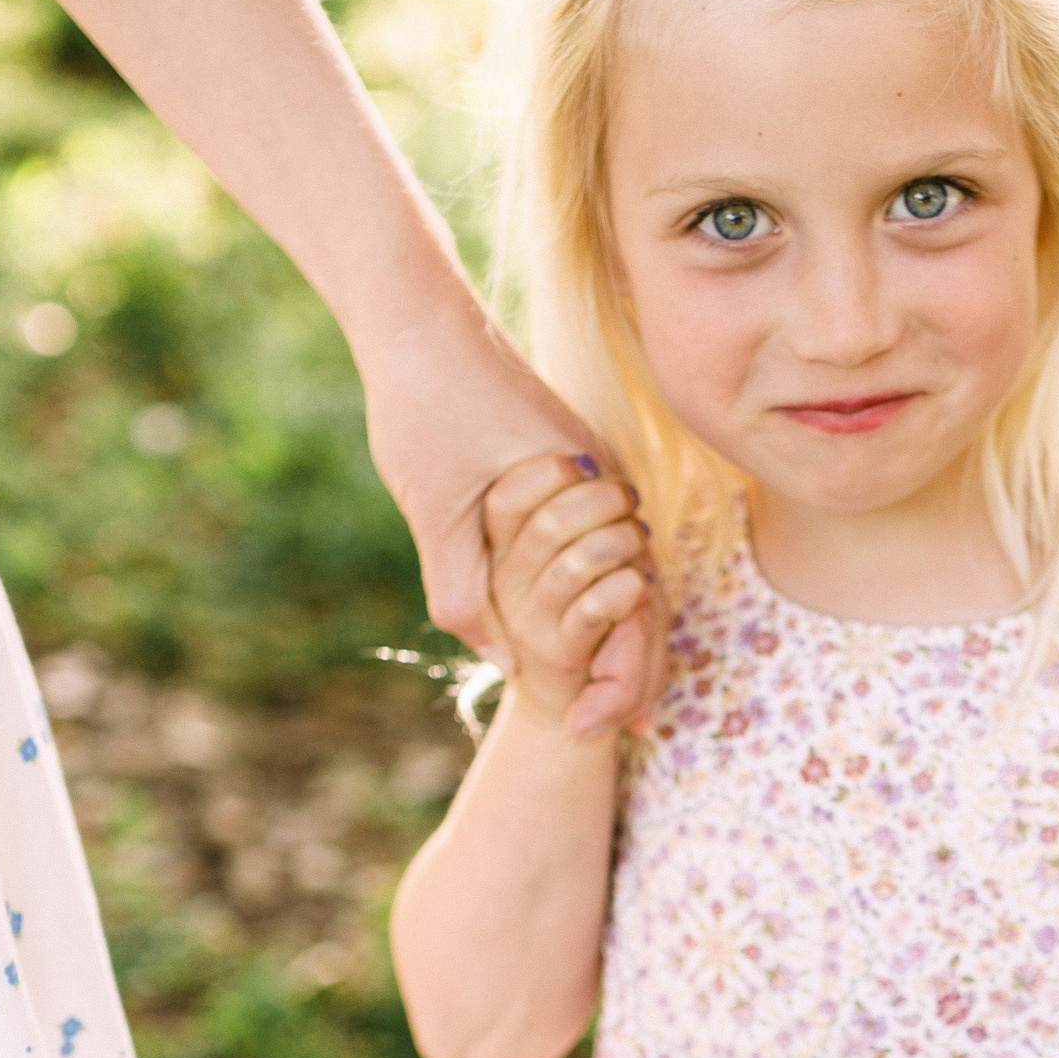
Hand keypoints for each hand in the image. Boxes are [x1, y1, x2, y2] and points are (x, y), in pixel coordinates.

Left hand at [362, 303, 662, 736]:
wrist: (417, 324)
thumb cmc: (424, 407)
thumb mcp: (437, 510)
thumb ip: (466, 590)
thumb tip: (505, 665)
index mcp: (591, 488)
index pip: (636, 601)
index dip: (627, 673)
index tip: (604, 729)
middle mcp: (607, 479)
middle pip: (641, 591)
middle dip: (631, 666)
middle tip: (611, 734)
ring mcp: (594, 470)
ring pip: (624, 568)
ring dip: (616, 633)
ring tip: (604, 704)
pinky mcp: (569, 464)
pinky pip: (599, 541)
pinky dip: (594, 591)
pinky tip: (575, 631)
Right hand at [481, 453, 655, 738]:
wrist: (578, 709)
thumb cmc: (595, 616)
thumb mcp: (586, 549)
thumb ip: (577, 501)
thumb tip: (583, 458)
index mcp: (501, 549)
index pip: (507, 496)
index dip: (555, 472)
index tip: (593, 466)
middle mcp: (505, 582)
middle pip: (549, 523)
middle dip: (605, 503)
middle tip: (632, 509)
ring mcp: (527, 617)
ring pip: (575, 562)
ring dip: (623, 546)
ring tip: (642, 552)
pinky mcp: (555, 652)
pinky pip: (593, 606)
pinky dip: (628, 588)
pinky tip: (641, 585)